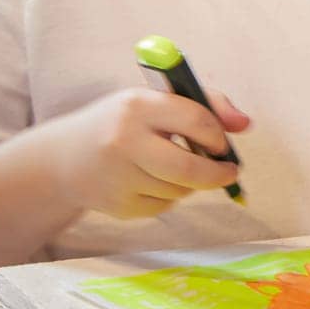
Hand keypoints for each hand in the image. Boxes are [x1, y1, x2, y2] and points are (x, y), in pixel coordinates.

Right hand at [47, 86, 248, 218]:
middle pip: (188, 167)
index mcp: (138, 105)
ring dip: (190, 184)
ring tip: (174, 169)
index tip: (224, 145)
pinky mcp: (115, 205)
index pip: (196, 120)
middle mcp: (123, 140)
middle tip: (230, 172)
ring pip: (179, 189)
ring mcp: (116, 176)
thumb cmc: (124, 123)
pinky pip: (162, 207)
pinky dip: (168, 197)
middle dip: (218, 173)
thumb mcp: (156, 102)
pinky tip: (148, 182)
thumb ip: (205, 104)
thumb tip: (245, 124)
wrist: (64, 158)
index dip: (219, 136)